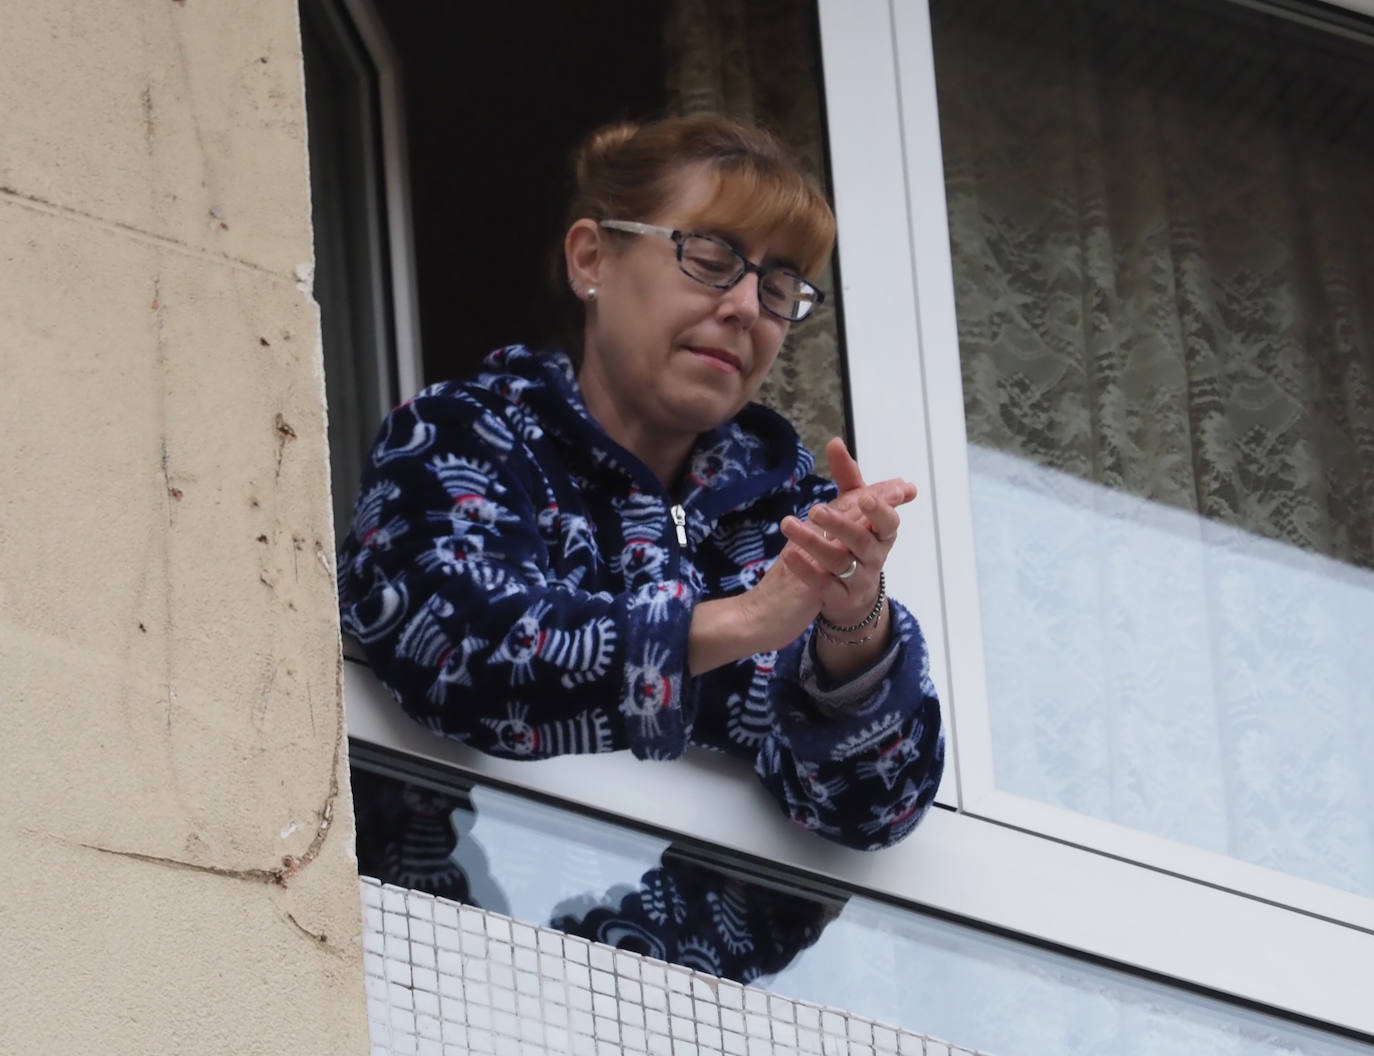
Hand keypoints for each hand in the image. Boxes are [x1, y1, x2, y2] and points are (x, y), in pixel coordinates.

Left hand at [778, 438, 913, 627]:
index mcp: (882, 534)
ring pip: (838, 563)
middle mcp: (874, 557)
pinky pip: (823, 585)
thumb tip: (835, 442)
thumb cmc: (855, 541)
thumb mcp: (854, 509)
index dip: (880, 511)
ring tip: (788, 525)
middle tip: (817, 509)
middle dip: (841, 525)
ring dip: (813, 543)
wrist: (852, 595)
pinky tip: (788, 555)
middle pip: (861, 542)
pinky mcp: (838, 598)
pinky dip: (805, 570)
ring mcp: (857, 580)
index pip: (889, 522)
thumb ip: (847, 477)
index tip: (866, 497)